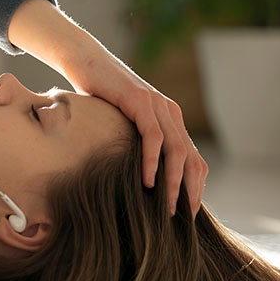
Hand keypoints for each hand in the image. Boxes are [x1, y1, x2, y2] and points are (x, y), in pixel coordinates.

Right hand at [65, 50, 207, 216]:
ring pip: (177, 150)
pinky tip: (147, 181)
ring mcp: (157, 105)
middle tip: (181, 218)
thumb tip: (134, 177)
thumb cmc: (98, 95)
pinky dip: (152, 161)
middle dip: (190, 191)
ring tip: (166, 207)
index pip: (194, 159)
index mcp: (170, 119)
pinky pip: (153, 136)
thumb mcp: (122, 124)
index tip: (187, 213)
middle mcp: (170, 112)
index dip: (195, 187)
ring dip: (174, 182)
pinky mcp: (139, 101)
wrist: (84, 61)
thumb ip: (134, 142)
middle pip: (193, 159)